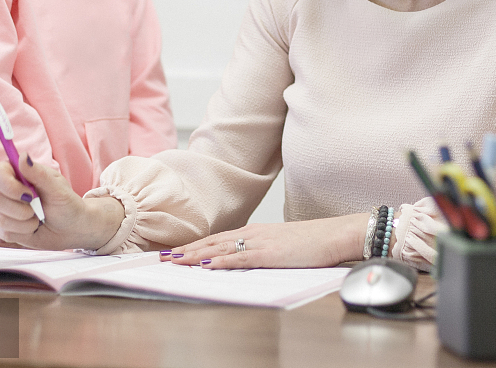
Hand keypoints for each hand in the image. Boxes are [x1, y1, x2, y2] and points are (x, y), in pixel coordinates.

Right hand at [0, 156, 123, 251]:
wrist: (71, 227)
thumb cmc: (65, 203)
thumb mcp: (57, 187)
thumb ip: (38, 173)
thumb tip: (22, 156)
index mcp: (16, 173)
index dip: (7, 185)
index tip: (29, 194)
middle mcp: (5, 191)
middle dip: (20, 208)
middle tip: (38, 208)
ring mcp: (3, 211)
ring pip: (0, 219)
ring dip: (25, 221)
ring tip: (38, 218)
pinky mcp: (5, 229)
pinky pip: (5, 233)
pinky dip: (24, 232)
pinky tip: (33, 227)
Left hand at [169, 214, 367, 268]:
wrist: (333, 234)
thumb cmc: (311, 242)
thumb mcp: (280, 244)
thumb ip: (259, 251)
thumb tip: (242, 260)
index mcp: (254, 231)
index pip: (216, 238)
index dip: (193, 245)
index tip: (174, 252)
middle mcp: (252, 233)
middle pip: (211, 241)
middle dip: (185, 250)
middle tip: (162, 257)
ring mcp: (260, 242)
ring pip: (220, 248)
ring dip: (195, 255)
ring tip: (175, 261)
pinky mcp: (269, 254)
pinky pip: (240, 258)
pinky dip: (221, 261)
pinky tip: (207, 264)